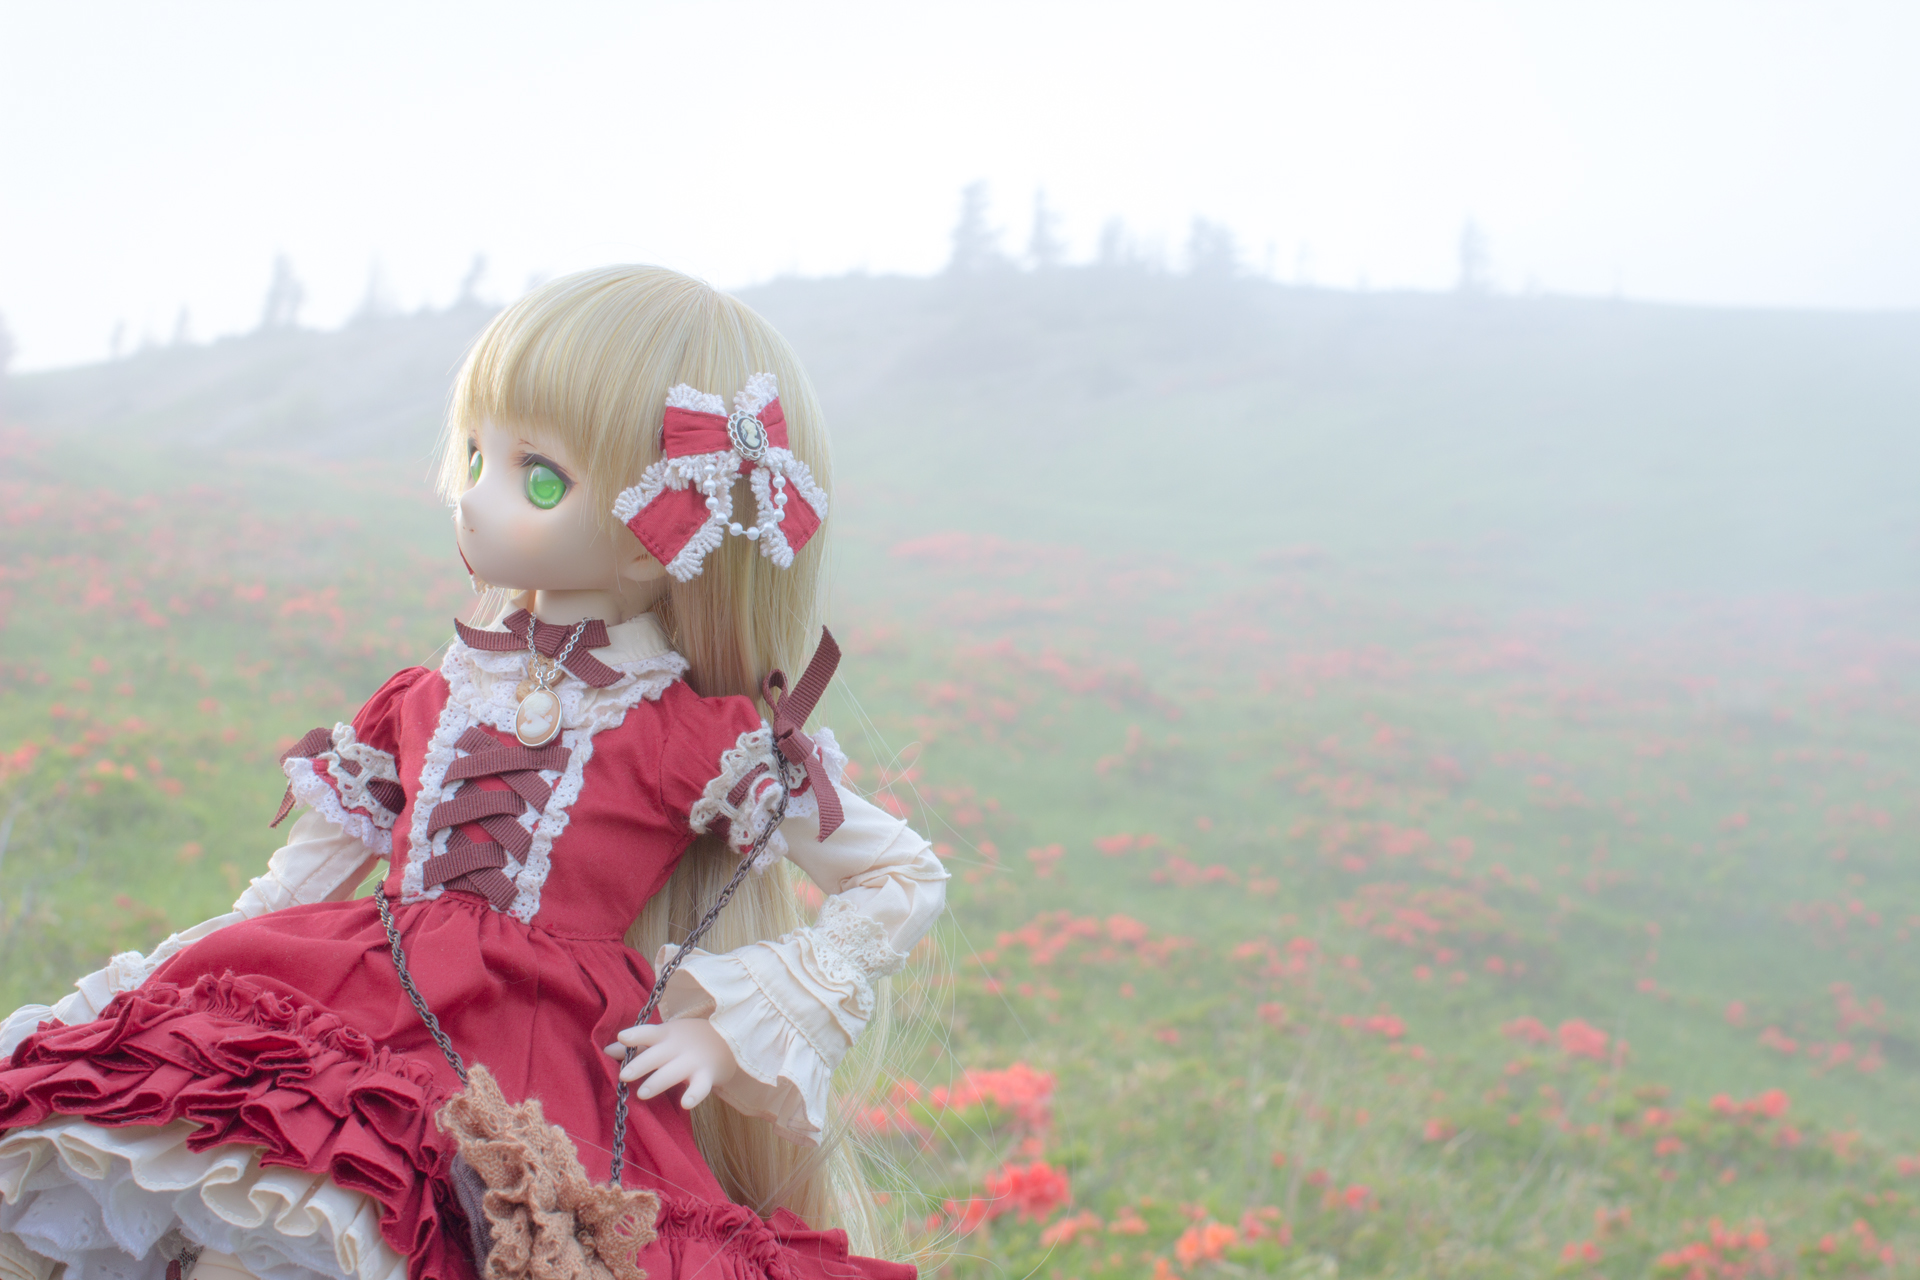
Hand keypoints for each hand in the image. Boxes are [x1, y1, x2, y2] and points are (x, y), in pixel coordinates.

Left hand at [604, 1017, 738, 1108]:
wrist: (727, 1041)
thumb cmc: (685, 1041)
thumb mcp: (663, 1037)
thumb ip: (636, 1045)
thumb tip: (606, 1050)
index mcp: (665, 1035)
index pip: (648, 1033)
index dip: (636, 1035)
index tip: (622, 1037)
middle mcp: (677, 1047)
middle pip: (657, 1055)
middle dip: (641, 1064)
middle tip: (624, 1075)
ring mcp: (692, 1061)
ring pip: (674, 1072)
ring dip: (658, 1081)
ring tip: (642, 1094)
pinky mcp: (707, 1076)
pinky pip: (701, 1087)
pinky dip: (694, 1095)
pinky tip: (685, 1104)